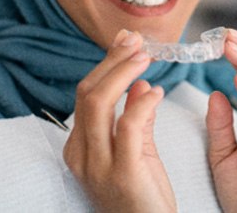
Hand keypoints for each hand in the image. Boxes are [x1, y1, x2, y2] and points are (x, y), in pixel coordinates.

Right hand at [63, 29, 175, 212]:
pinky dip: (142, 103)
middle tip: (136, 41)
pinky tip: (157, 92)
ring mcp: (98, 165)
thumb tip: (138, 83)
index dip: (106, 64)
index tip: (126, 41)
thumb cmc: (143, 195)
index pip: (86, 94)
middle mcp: (81, 154)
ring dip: (123, 72)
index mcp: (79, 146)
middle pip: (88, 92)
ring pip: (99, 102)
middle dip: (112, 61)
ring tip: (145, 57)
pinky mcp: (123, 173)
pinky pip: (127, 126)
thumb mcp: (135, 151)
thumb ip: (134, 117)